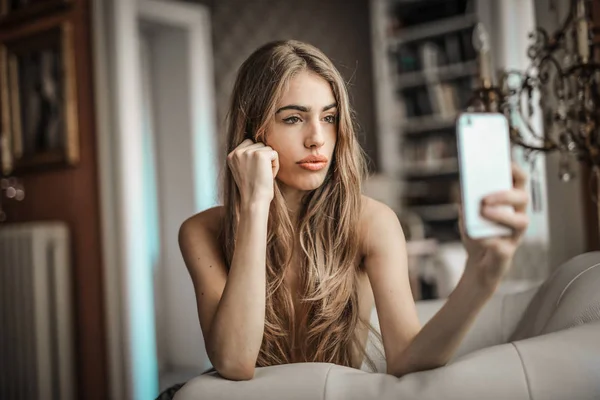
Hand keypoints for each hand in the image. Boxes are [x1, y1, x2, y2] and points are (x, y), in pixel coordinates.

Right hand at [227, 139, 278, 205]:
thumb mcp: (242, 170)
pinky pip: (274, 154)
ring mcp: (249, 152)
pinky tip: (268, 175)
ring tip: (263, 175)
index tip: (254, 171)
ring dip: (269, 162)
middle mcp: (238, 152)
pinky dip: (275, 165)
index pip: (248, 143)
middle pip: (259, 144)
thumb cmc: (252, 189)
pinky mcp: (260, 155)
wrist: (253, 201)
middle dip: (263, 158)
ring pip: (267, 148)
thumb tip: (258, 144)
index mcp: (231, 156)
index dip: (255, 156)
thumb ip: (245, 157)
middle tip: (259, 174)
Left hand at [459, 163, 529, 286]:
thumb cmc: (476, 232)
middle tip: (484, 198)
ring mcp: (516, 234)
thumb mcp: (466, 211)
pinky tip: (479, 237)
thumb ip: (467, 198)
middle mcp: (518, 214)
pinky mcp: (509, 251)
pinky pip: (503, 245)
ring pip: (522, 221)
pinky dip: (488, 240)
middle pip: (523, 197)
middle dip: (504, 194)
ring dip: (502, 215)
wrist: (477, 263)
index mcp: (509, 201)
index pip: (520, 179)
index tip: (503, 161)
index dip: (515, 168)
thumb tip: (464, 186)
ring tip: (483, 213)